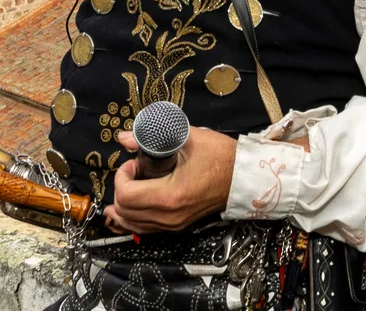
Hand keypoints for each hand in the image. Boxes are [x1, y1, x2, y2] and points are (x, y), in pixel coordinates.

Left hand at [103, 126, 236, 233]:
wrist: (243, 177)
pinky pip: (145, 229)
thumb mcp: (187, 138)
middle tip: (135, 170)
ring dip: (124, 205)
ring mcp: (173, 225)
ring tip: (129, 186)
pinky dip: (133, 218)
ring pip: (131, 224)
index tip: (134, 162)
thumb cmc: (219, 156)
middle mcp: (169, 216)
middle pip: (125, 212)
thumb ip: (152, 137)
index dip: (122, 176)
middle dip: (122, 188)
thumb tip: (124, 137)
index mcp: (170, 196)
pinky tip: (129, 207)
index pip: (126, 195)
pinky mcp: (178, 227)